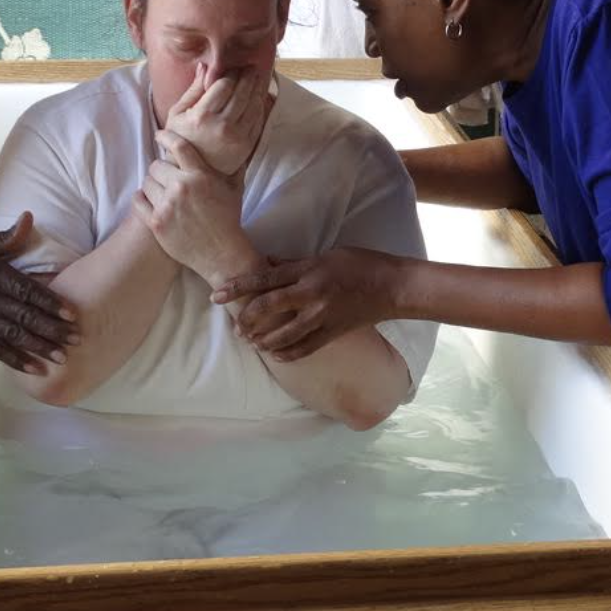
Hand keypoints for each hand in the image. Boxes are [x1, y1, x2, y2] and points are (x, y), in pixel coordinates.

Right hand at [0, 212, 77, 373]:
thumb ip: (3, 238)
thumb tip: (30, 218)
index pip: (25, 290)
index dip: (50, 303)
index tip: (72, 312)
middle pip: (24, 317)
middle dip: (53, 329)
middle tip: (78, 338)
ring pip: (13, 337)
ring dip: (40, 347)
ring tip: (63, 357)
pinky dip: (16, 360)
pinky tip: (35, 368)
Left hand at [133, 131, 256, 285]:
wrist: (221, 253)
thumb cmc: (229, 219)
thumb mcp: (234, 188)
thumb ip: (233, 166)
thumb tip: (236, 147)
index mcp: (200, 176)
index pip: (177, 146)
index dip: (165, 137)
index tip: (159, 135)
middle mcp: (181, 188)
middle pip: (156, 166)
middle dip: (161, 171)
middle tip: (167, 178)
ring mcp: (167, 206)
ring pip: (146, 183)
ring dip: (152, 186)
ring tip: (161, 192)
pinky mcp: (156, 223)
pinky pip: (138, 202)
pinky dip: (141, 199)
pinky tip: (147, 200)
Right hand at [164, 62, 270, 175]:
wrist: (191, 172)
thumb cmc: (181, 140)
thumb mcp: (177, 114)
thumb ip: (193, 90)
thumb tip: (204, 66)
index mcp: (201, 116)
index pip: (223, 85)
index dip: (231, 73)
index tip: (234, 68)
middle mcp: (221, 126)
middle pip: (241, 92)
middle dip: (247, 77)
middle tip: (250, 67)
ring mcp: (236, 137)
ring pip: (253, 104)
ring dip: (256, 88)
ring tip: (255, 79)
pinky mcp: (246, 145)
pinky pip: (258, 120)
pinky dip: (259, 106)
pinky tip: (256, 97)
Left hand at [211, 248, 404, 359]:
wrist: (393, 287)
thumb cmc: (361, 264)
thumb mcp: (326, 255)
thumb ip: (295, 263)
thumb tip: (268, 263)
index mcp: (307, 271)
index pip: (264, 279)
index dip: (238, 287)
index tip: (217, 294)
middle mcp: (311, 294)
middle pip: (268, 308)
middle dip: (246, 318)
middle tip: (235, 326)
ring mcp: (322, 317)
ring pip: (283, 334)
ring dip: (263, 340)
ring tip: (251, 342)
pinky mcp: (333, 333)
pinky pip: (305, 348)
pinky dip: (287, 354)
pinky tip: (275, 355)